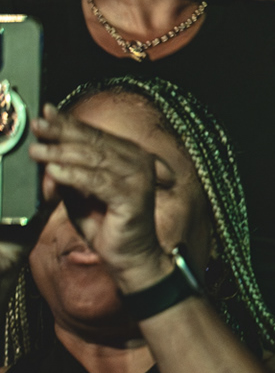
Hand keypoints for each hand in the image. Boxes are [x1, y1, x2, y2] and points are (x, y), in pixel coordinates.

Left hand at [27, 105, 176, 292]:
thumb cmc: (107, 227)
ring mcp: (138, 177)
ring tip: (37, 150)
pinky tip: (54, 170)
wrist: (130, 258)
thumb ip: (65, 179)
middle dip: (62, 132)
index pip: (94, 135)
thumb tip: (44, 161)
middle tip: (37, 124)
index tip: (44, 114)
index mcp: (128, 156)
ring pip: (95, 158)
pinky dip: (74, 175)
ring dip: (62, 152)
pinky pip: (98, 181)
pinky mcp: (133, 196)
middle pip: (94, 141)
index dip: (68, 123)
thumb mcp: (79, 198)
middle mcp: (138, 161)